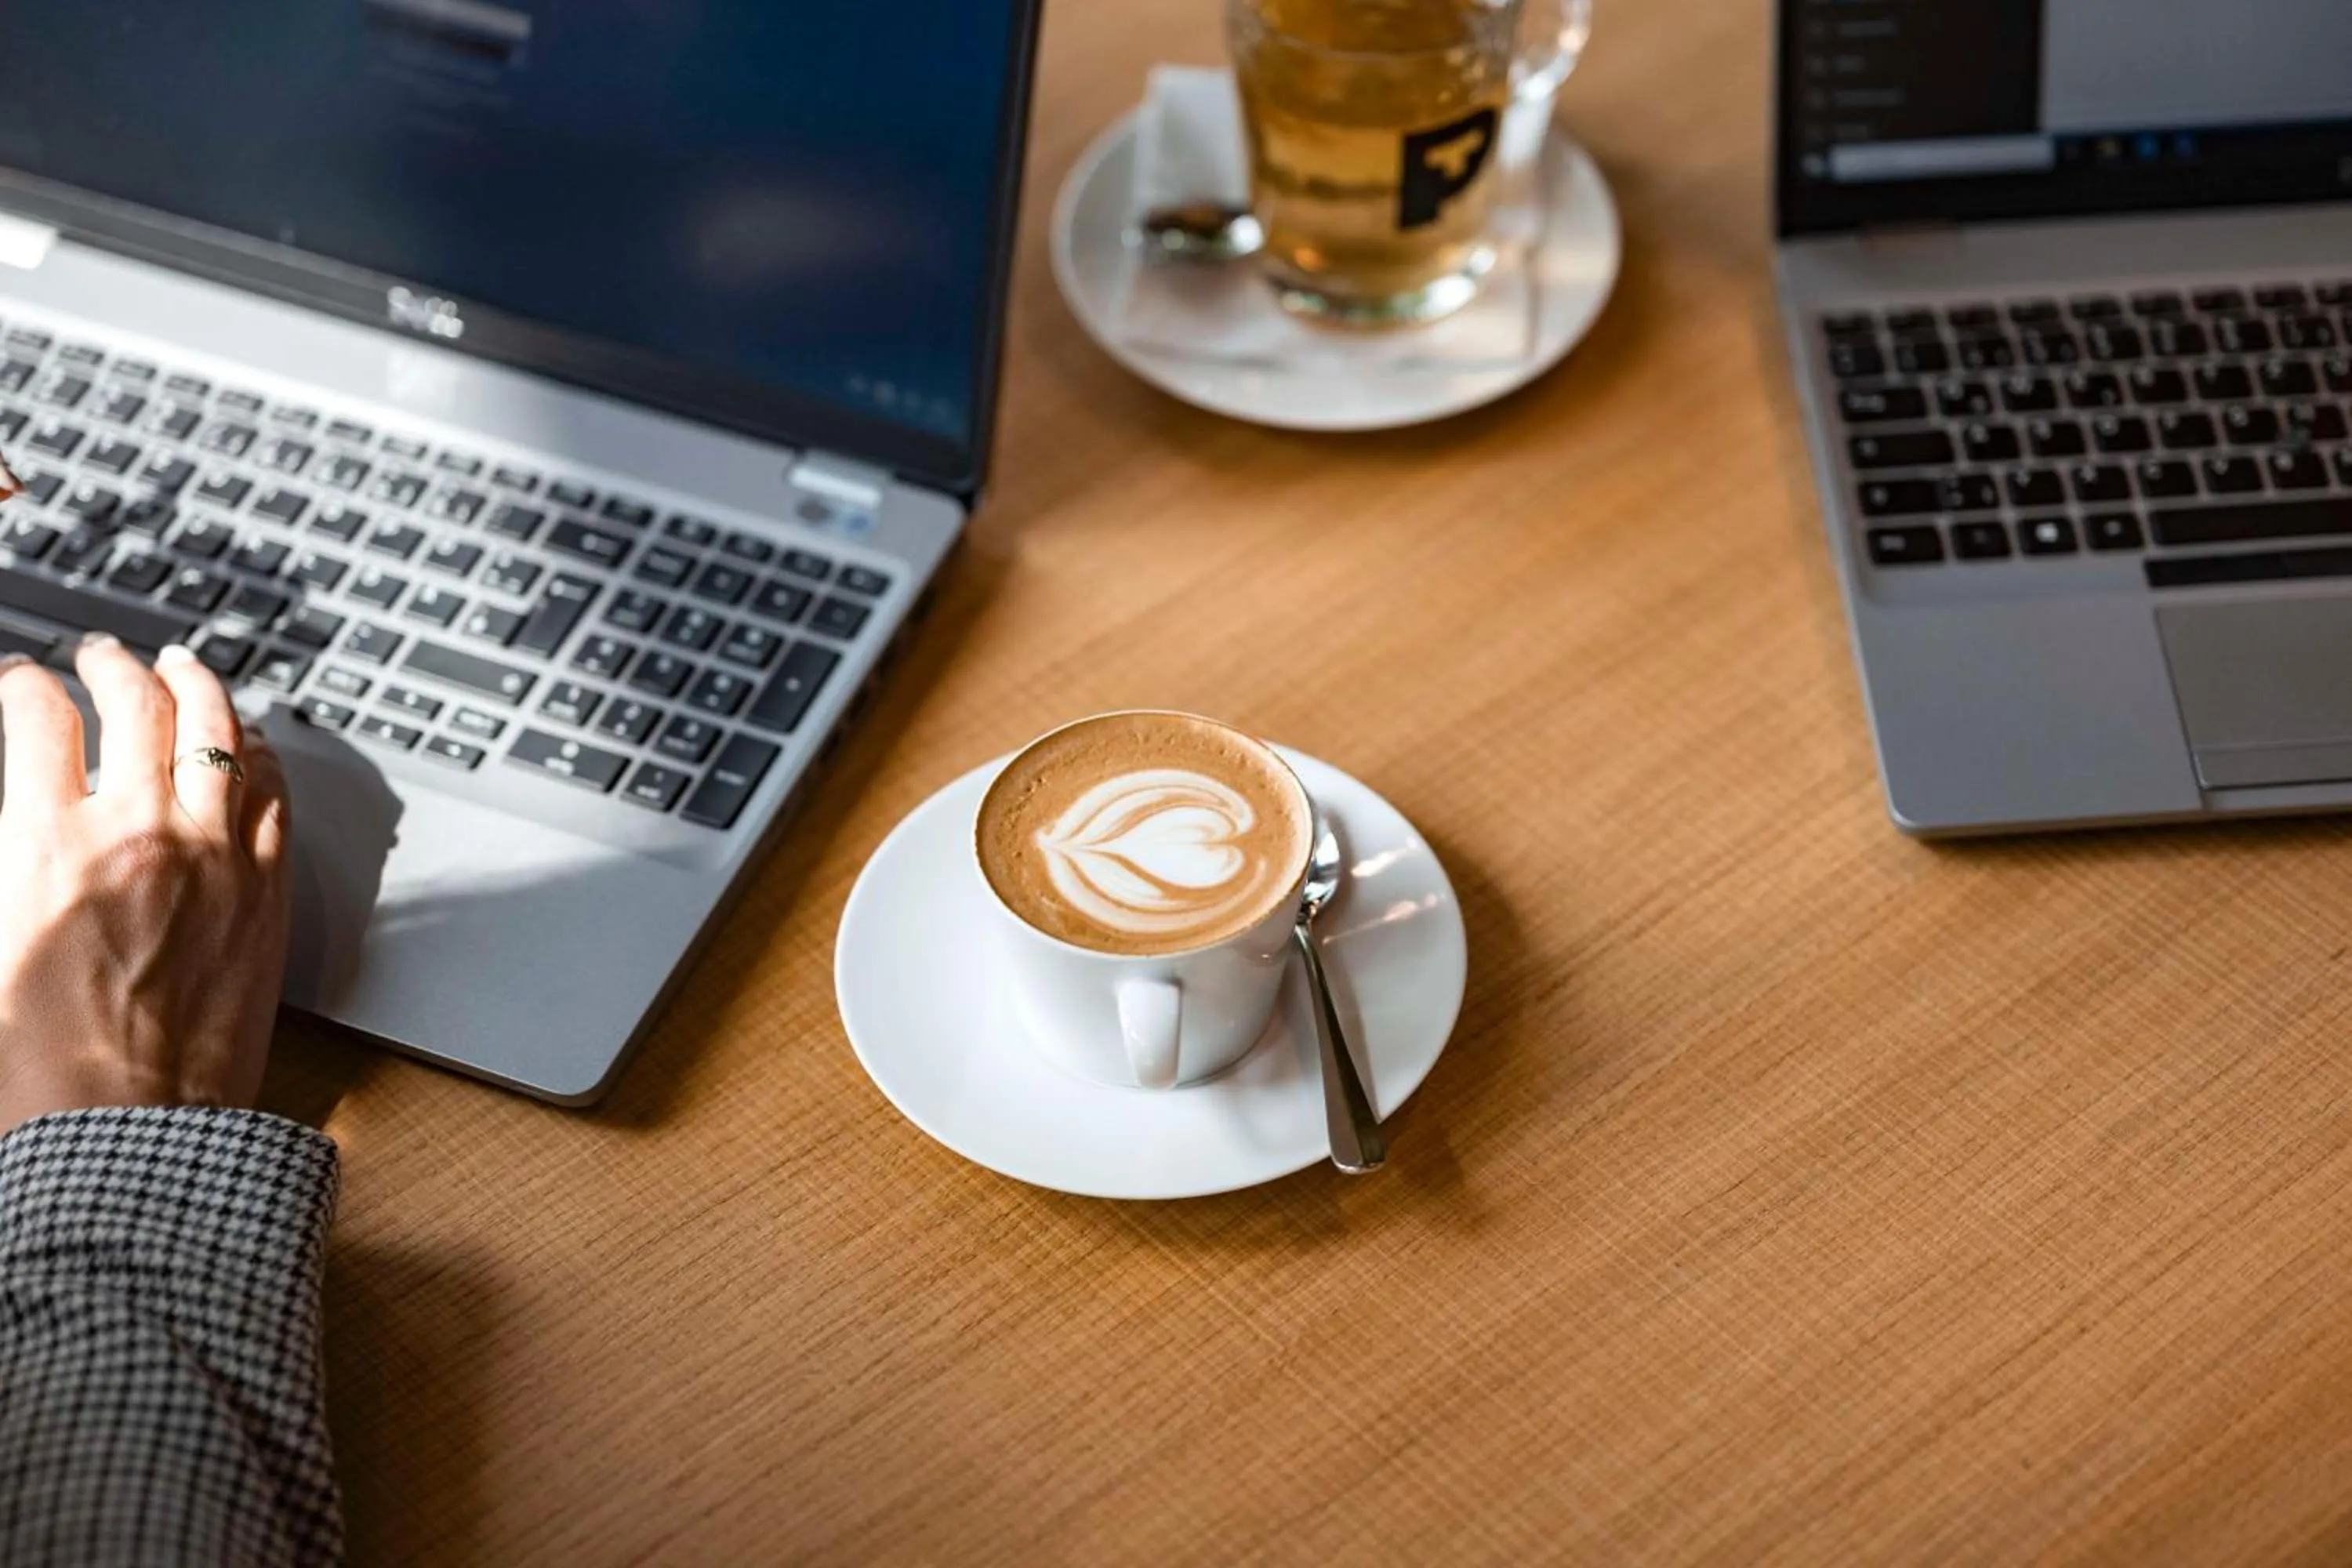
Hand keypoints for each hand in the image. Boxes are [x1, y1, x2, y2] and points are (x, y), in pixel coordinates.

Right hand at [0, 635, 292, 1131]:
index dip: (26, 683)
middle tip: (103, 654)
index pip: (37, 719)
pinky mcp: (268, 892)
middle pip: (137, 704)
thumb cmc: (38, 1071)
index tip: (23, 678)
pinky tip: (250, 742)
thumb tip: (28, 832)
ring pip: (220, 730)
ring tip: (181, 665)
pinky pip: (273, 793)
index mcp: (47, 845)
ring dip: (196, 685)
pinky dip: (259, 752)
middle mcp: (140, 833)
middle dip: (113, 664)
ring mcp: (218, 857)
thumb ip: (15, 864)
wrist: (129, 1140)